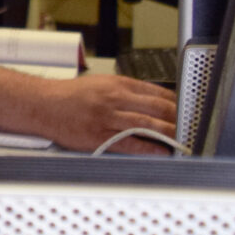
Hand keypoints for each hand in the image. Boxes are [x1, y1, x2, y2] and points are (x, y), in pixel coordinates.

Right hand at [39, 75, 176, 152]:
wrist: (42, 104)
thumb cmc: (70, 96)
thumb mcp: (101, 84)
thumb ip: (127, 91)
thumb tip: (154, 102)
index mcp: (118, 84)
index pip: (158, 93)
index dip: (178, 104)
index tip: (189, 112)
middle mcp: (115, 99)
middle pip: (158, 109)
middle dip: (179, 119)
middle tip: (192, 128)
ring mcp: (107, 117)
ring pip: (148, 125)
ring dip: (170, 134)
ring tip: (183, 141)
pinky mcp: (99, 136)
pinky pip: (131, 143)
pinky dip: (150, 148)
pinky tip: (161, 151)